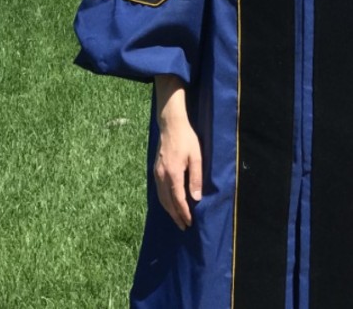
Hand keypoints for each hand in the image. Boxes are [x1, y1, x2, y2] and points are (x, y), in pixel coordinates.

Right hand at [153, 75, 202, 229]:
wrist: (170, 125)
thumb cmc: (187, 139)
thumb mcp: (196, 156)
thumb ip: (196, 177)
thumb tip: (196, 198)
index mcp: (173, 174)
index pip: (178, 199)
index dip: (183, 212)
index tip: (189, 222)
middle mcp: (162, 176)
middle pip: (168, 202)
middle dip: (176, 216)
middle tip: (184, 226)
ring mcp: (157, 174)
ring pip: (161, 198)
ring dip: (169, 211)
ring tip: (177, 219)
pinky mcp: (155, 171)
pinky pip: (158, 191)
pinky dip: (164, 201)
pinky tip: (169, 204)